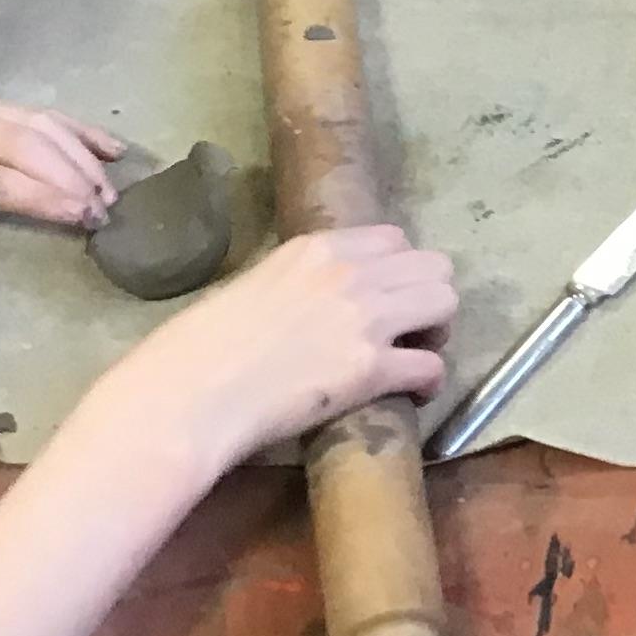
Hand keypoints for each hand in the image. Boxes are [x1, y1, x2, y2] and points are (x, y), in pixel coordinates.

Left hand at [0, 99, 126, 290]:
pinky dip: (74, 128)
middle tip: (107, 213)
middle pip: (26, 144)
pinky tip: (107, 147)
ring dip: (80, 155)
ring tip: (111, 191)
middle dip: (73, 177)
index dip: (44, 197)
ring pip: (37, 123)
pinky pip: (34, 111)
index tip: (84, 220)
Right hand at [89, 225, 457, 478]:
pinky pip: (432, 367)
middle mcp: (349, 272)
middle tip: (407, 333)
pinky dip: (429, 383)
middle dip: (428, 300)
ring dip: (437, 333)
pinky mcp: (370, 368)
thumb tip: (319, 303)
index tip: (387, 301)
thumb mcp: (254, 287)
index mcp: (316, 248)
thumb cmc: (200, 348)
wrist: (188, 394)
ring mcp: (364, 318)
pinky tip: (409, 397)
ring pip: (446, 303)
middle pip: (435, 266)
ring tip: (412, 359)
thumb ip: (299, 284)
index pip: (395, 239)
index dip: (399, 273)